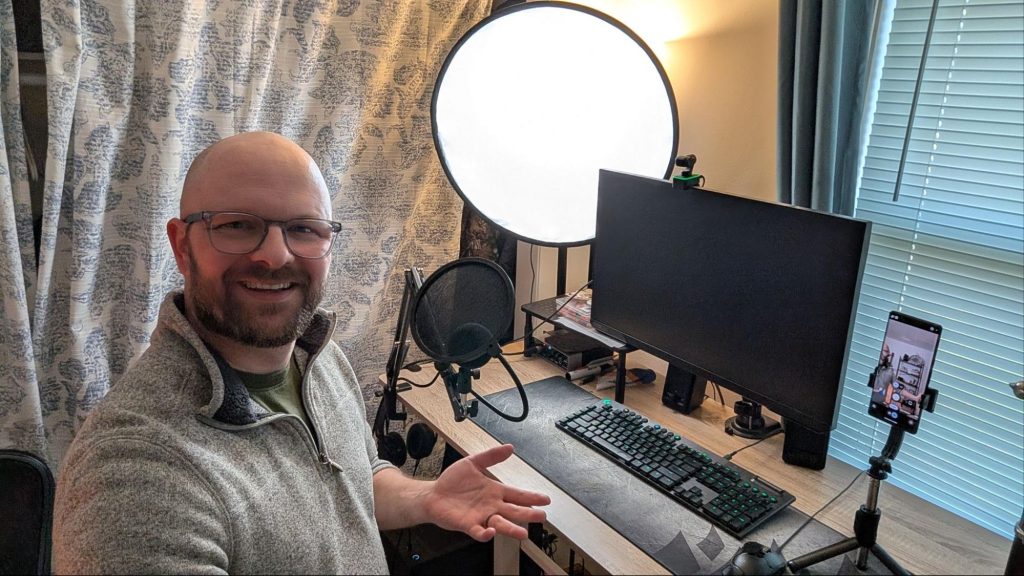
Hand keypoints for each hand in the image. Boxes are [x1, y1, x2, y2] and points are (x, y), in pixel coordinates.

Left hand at [423, 444, 549, 541]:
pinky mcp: (468, 524)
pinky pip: (479, 531)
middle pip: (514, 511)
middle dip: (528, 514)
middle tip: (541, 517)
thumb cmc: (453, 481)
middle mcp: (491, 506)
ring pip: (501, 524)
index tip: (546, 499)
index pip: (517, 495)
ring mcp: (481, 516)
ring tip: (523, 533)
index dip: (531, 497)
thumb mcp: (472, 463)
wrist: (433, 494)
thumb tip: (510, 447)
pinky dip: (485, 533)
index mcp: (494, 492)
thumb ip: (491, 456)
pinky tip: (491, 532)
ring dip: (511, 529)